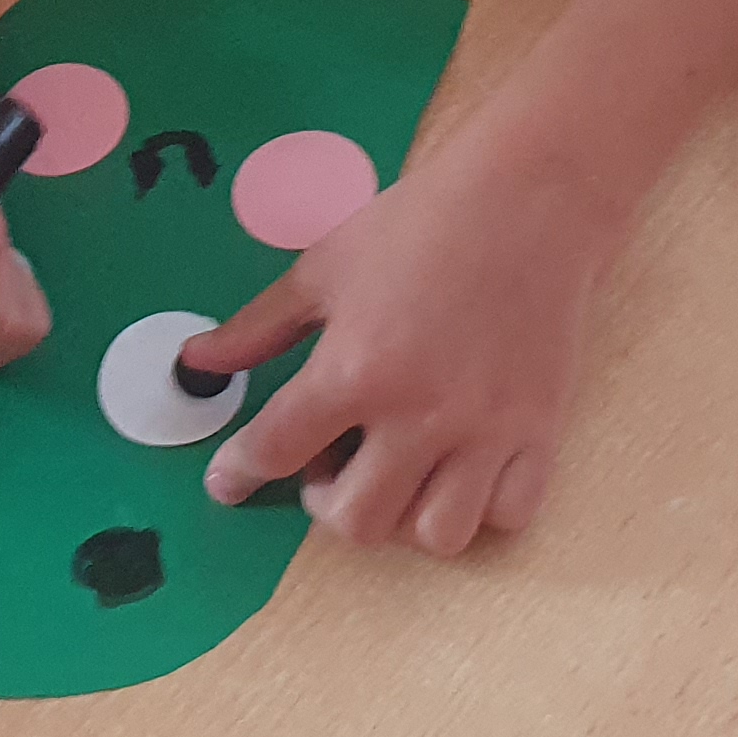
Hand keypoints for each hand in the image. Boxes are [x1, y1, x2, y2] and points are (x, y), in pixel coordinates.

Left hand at [187, 115, 623, 554]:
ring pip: (435, 536)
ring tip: (397, 469)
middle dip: (325, 503)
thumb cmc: (418, 226)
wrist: (528, 200)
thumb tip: (196, 362)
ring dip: (404, 516)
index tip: (229, 482)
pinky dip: (480, 507)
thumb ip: (258, 329)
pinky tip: (460, 467)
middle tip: (329, 462)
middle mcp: (418, 415)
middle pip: (356, 521)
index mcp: (354, 370)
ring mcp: (486, 432)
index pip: (275, 451)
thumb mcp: (323, 270)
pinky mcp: (541, 433)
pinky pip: (509, 517)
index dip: (238, 472)